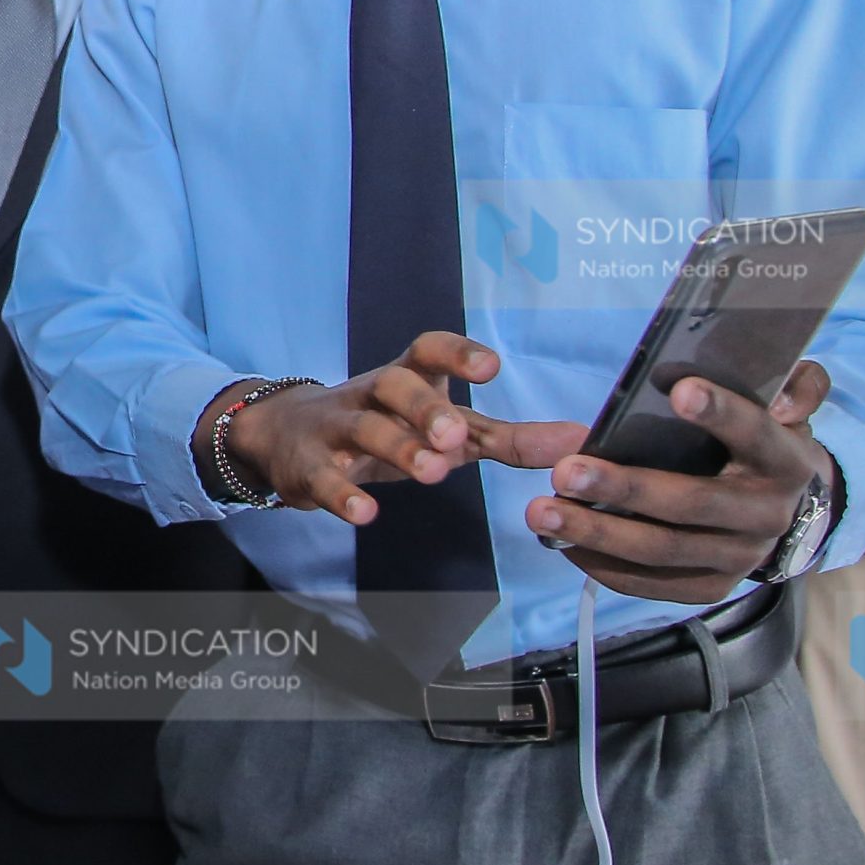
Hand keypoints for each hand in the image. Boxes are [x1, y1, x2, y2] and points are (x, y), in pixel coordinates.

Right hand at [198, 333, 586, 524]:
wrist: (287, 438)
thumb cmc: (385, 428)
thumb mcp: (444, 429)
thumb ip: (506, 437)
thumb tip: (577, 442)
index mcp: (407, 378)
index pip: (429, 350)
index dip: (457, 354)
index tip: (491, 367)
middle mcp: (371, 394)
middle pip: (395, 385)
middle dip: (425, 407)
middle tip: (456, 437)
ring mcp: (337, 428)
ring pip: (364, 429)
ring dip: (398, 448)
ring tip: (432, 473)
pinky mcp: (311, 468)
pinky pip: (326, 479)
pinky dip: (344, 495)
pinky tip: (366, 514)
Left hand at [528, 359, 835, 603]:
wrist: (788, 510)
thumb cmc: (765, 441)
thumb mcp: (789, 404)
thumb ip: (798, 386)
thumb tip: (784, 396)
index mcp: (785, 460)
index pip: (756, 433)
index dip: (722, 413)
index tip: (680, 391)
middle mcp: (765, 515)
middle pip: (693, 504)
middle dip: (626, 489)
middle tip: (566, 472)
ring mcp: (738, 558)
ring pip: (663, 550)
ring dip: (598, 534)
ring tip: (543, 512)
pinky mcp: (711, 587)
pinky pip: (652, 584)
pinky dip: (603, 565)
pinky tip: (562, 543)